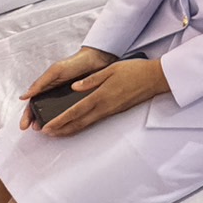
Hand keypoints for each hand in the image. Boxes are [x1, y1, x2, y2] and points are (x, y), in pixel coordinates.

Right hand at [18, 46, 115, 128]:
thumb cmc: (74, 62)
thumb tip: (24, 97)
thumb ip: (40, 83)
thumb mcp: (55, 71)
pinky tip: (65, 125)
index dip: (28, 115)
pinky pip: (71, 113)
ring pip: (56, 114)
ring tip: (49, 129)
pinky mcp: (78, 102)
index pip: (34, 103)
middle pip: (42, 111)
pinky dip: (66, 120)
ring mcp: (66, 99)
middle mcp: (55, 95)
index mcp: (47, 87)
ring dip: (51, 123)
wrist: (97, 59)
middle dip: (37, 121)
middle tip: (37, 129)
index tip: (24, 126)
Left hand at [34, 57, 170, 137]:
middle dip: (62, 130)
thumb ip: (91, 79)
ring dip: (71, 129)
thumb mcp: (111, 69)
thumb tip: (74, 87)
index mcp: (101, 95)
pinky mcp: (116, 111)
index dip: (60, 120)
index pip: (76, 111)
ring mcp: (111, 111)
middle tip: (47, 133)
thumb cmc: (135, 71)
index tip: (48, 126)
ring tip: (58, 132)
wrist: (155, 79)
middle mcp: (105, 107)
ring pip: (87, 124)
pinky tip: (78, 124)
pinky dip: (83, 125)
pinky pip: (95, 121)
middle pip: (79, 123)